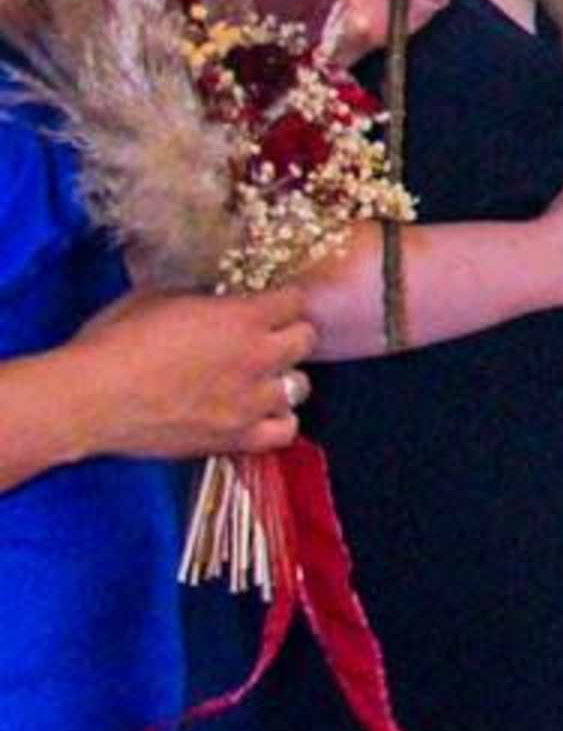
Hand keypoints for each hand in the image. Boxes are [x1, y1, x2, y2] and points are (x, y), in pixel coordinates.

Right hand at [54, 284, 315, 461]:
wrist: (88, 400)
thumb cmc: (113, 343)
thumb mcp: (156, 296)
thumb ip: (199, 294)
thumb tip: (211, 291)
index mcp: (242, 318)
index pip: (294, 300)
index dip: (282, 300)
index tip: (268, 304)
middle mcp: (257, 358)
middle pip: (306, 340)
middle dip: (289, 334)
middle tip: (265, 338)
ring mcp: (250, 402)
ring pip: (300, 387)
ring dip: (281, 379)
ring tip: (257, 379)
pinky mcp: (235, 439)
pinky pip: (284, 432)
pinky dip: (276, 422)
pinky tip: (255, 414)